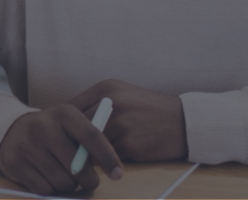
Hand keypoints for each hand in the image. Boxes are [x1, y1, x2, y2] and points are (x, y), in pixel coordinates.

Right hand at [0, 105, 124, 195]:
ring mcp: (27, 145)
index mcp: (64, 113)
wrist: (12, 131)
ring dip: (69, 186)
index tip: (118, 174)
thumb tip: (111, 170)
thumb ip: (89, 142)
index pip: (92, 136)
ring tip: (64, 175)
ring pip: (62, 182)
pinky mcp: (14, 163)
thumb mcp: (70, 126)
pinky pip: (44, 190)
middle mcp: (43, 126)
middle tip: (88, 180)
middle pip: (77, 167)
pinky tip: (48, 178)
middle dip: (88, 180)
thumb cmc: (53, 132)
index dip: (108, 157)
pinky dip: (51, 190)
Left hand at [69, 79, 188, 161]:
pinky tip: (117, 155)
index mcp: (106, 88)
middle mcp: (110, 102)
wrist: (184, 123)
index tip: (63, 135)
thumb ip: (97, 104)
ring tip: (97, 153)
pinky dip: (108, 159)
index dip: (65, 124)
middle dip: (74, 140)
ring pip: (89, 144)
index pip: (70, 107)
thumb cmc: (150, 110)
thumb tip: (67, 124)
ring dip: (90, 152)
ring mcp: (120, 123)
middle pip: (76, 127)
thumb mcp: (123, 95)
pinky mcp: (128, 144)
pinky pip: (106, 156)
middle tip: (72, 150)